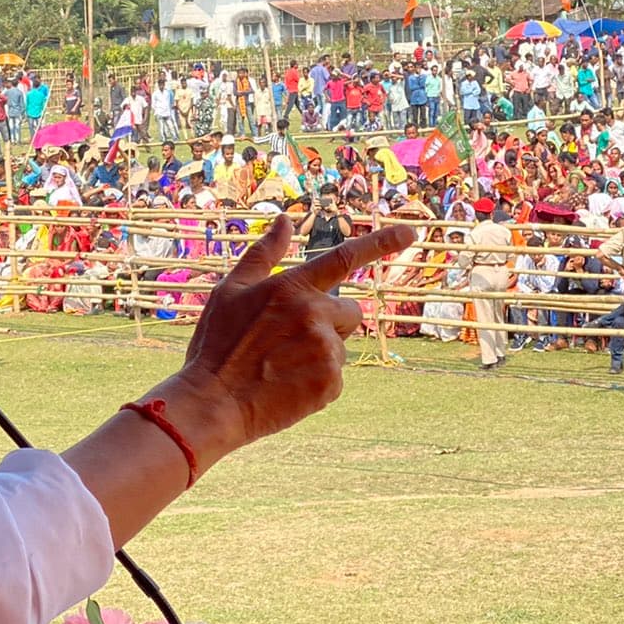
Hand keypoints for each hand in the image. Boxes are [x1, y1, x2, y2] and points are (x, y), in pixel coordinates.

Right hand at [173, 215, 416, 451]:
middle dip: (332, 323)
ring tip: (281, 368)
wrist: (212, 403)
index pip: (345, 257)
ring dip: (320, 355)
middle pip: (351, 312)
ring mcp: (326, 349)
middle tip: (292, 342)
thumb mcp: (230, 291)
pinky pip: (335, 378)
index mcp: (292, 287)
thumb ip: (264, 254)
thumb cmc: (216, 345)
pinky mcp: (331, 383)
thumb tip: (284, 220)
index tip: (410, 232)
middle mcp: (314, 313)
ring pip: (340, 347)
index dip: (381, 243)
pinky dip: (316, 383)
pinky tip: (286, 387)